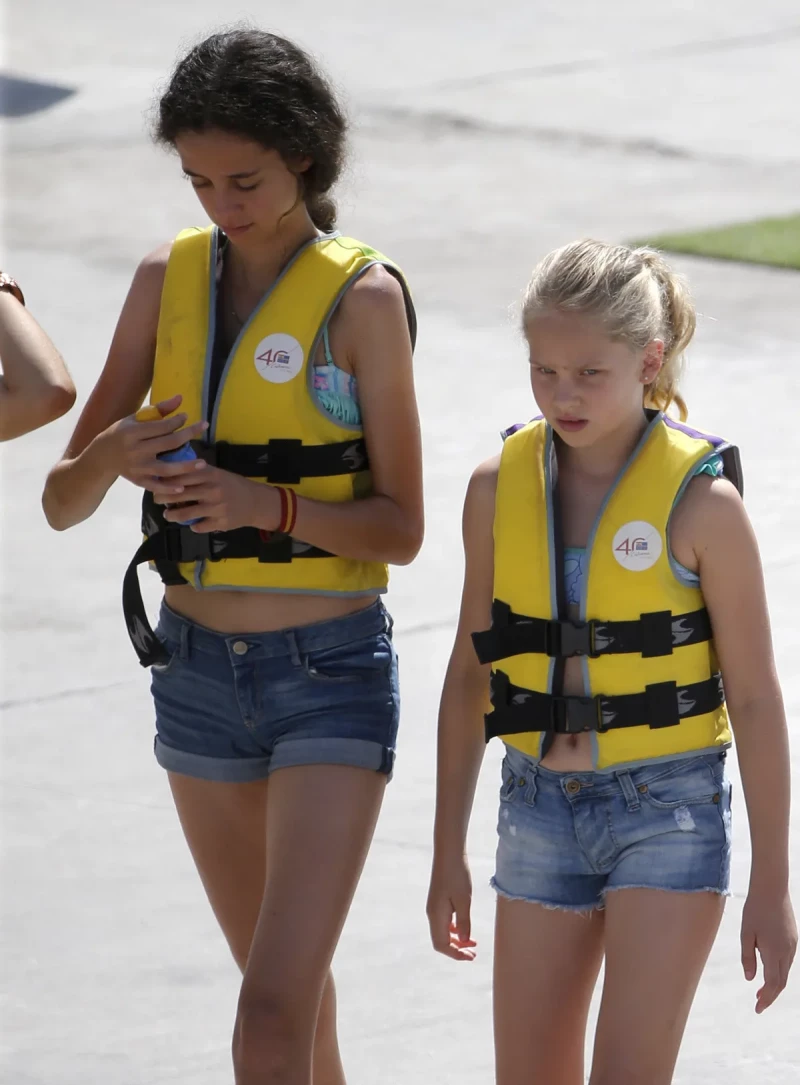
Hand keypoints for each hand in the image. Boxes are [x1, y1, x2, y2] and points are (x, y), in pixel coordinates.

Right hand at [103, 394, 207, 491]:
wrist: (101, 457)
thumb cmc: (122, 434)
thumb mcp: (135, 419)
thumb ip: (159, 409)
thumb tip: (181, 398)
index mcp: (132, 432)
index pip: (161, 426)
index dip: (176, 421)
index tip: (187, 416)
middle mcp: (135, 450)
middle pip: (167, 443)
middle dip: (188, 434)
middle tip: (204, 427)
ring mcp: (137, 467)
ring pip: (165, 468)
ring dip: (185, 467)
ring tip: (203, 463)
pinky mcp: (138, 480)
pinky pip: (155, 486)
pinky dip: (168, 489)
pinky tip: (182, 488)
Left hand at [158, 466, 279, 533]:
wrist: (256, 502)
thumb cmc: (232, 485)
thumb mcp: (216, 473)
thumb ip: (196, 472)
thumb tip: (170, 471)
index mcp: (210, 474)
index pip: (180, 476)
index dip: (164, 480)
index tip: (156, 483)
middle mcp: (212, 490)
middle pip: (178, 494)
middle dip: (163, 498)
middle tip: (157, 499)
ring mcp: (217, 508)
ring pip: (185, 514)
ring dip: (172, 515)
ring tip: (168, 514)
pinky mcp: (221, 523)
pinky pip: (199, 527)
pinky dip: (193, 526)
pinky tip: (192, 523)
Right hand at [426, 853, 476, 960]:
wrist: (448, 852)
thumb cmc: (457, 875)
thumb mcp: (464, 900)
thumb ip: (464, 922)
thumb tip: (464, 941)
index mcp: (436, 915)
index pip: (442, 944)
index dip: (456, 954)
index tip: (471, 957)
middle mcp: (432, 913)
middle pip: (440, 941)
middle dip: (456, 949)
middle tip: (473, 953)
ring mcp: (434, 907)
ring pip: (442, 932)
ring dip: (456, 940)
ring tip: (473, 943)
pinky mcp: (438, 901)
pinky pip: (444, 922)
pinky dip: (454, 929)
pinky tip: (465, 927)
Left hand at [741, 883, 797, 1012]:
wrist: (772, 888)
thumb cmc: (755, 909)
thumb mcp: (746, 934)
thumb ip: (748, 957)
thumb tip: (750, 979)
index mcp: (774, 952)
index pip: (773, 984)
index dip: (766, 998)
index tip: (757, 1009)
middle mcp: (787, 951)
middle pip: (782, 981)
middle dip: (770, 994)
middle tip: (758, 1003)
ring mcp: (792, 945)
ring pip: (785, 971)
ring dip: (775, 983)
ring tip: (761, 990)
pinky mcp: (793, 938)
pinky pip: (787, 961)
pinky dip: (779, 970)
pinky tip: (769, 970)